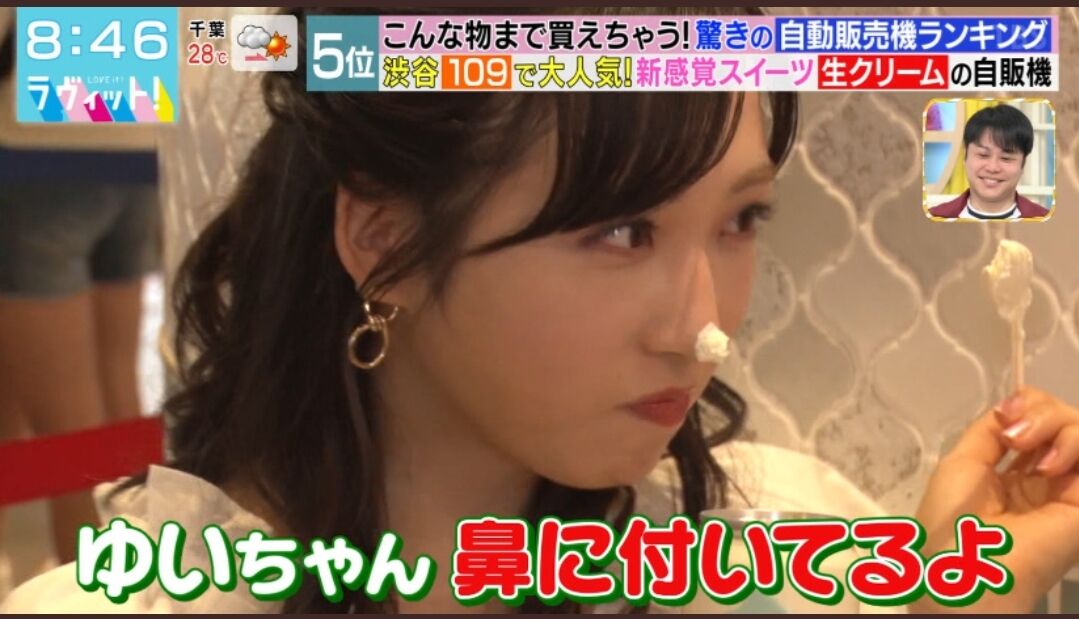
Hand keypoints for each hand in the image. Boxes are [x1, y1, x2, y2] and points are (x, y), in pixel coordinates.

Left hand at [913, 386, 1078, 612]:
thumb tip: (1012, 406)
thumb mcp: (962, 465)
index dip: (1026, 405)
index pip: (1036, 423)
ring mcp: (1068, 491)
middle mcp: (1046, 481)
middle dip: (1038, 409)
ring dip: (1053, 422)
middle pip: (1060, 419)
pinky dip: (1073, 443)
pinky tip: (1048, 466)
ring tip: (1025, 445)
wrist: (965, 570)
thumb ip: (989, 432)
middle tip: (1013, 433)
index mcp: (1013, 476)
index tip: (1006, 413)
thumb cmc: (952, 523)